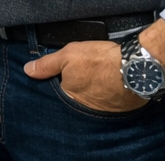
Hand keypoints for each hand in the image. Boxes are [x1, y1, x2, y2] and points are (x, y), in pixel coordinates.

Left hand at [21, 19, 164, 112]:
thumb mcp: (68, 54)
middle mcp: (84, 109)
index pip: (56, 92)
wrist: (136, 67)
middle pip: (74, 98)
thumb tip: (28, 70)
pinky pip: (107, 102)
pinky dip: (107, 93)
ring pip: (91, 100)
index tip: (62, 76)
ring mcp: (101, 110)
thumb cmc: (101, 60)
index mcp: (69, 97)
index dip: (58, 82)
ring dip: (92, 91)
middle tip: (83, 75)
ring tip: (96, 77)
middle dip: (76, 88)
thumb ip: (47, 64)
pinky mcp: (118, 109)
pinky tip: (109, 82)